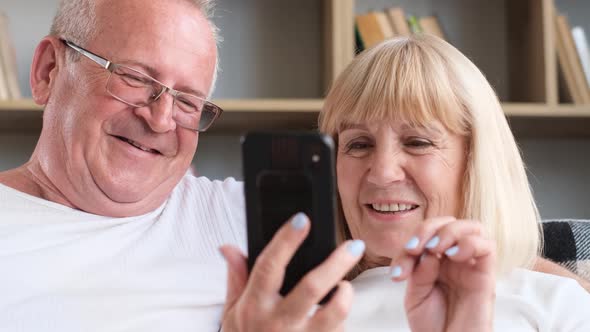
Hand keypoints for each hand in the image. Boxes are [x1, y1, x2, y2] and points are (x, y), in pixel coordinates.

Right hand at [219, 213, 364, 331]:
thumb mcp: (231, 312)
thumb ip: (236, 278)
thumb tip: (229, 247)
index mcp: (254, 305)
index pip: (269, 266)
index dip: (286, 240)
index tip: (302, 219)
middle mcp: (277, 322)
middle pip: (312, 287)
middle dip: (337, 262)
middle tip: (354, 245)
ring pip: (334, 313)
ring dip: (345, 294)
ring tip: (345, 286)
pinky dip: (343, 320)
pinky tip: (337, 314)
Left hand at [390, 217, 495, 331]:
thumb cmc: (433, 325)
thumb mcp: (415, 296)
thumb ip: (420, 272)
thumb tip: (430, 252)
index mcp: (436, 259)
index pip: (426, 234)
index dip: (410, 243)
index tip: (398, 269)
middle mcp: (455, 259)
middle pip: (449, 222)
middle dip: (427, 228)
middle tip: (414, 248)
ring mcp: (471, 265)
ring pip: (472, 227)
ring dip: (449, 231)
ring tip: (434, 249)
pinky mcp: (486, 276)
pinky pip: (488, 247)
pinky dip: (469, 243)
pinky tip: (453, 255)